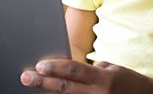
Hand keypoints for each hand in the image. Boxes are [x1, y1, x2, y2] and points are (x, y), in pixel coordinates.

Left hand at [20, 59, 152, 93]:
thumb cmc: (127, 81)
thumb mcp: (111, 69)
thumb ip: (90, 70)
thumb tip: (65, 70)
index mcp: (104, 78)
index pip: (75, 70)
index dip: (56, 67)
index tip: (39, 65)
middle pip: (65, 88)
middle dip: (43, 82)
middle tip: (25, 77)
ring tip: (33, 87)